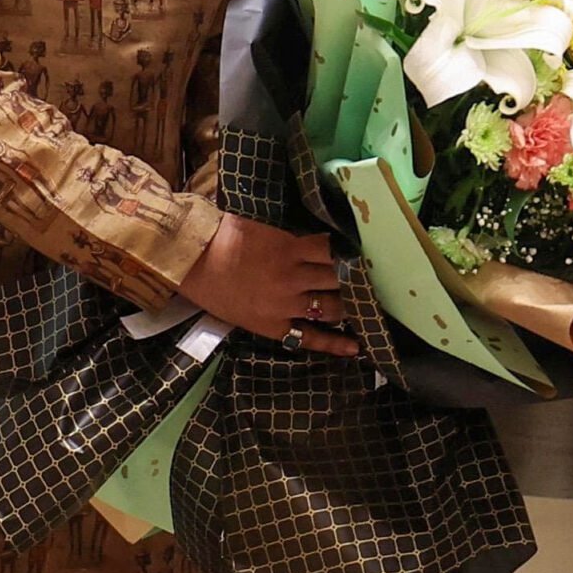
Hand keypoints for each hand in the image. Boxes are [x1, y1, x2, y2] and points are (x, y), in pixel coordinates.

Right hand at [179, 215, 358, 355]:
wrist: (191, 262)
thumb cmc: (223, 236)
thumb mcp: (262, 225)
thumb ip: (292, 235)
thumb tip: (319, 235)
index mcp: (291, 248)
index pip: (335, 251)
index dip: (355, 253)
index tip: (372, 253)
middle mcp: (294, 278)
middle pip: (339, 279)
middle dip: (360, 280)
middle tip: (381, 282)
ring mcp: (285, 305)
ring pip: (332, 308)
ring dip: (353, 307)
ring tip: (371, 308)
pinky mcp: (274, 326)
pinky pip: (309, 338)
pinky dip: (334, 344)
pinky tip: (356, 347)